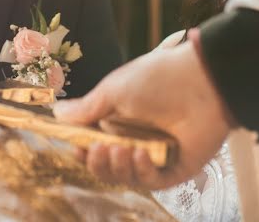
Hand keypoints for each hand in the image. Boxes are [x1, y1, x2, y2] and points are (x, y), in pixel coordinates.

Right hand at [53, 41, 231, 189]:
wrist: (201, 80)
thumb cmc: (158, 77)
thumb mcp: (114, 90)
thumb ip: (87, 109)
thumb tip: (56, 113)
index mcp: (119, 122)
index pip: (95, 146)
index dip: (84, 150)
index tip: (77, 146)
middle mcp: (135, 141)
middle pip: (108, 167)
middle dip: (98, 163)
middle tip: (97, 148)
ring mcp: (156, 156)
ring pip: (126, 177)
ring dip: (118, 167)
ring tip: (120, 148)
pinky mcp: (175, 168)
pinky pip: (152, 181)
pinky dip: (142, 171)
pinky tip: (141, 154)